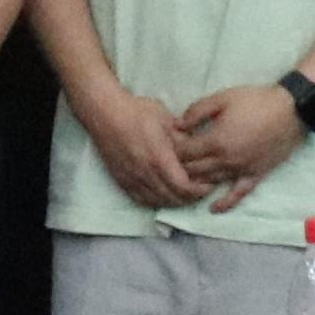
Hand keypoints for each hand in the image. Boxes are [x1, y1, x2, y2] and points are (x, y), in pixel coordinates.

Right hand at [76, 87, 205, 213]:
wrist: (106, 113)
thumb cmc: (137, 112)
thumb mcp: (166, 120)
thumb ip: (183, 139)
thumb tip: (199, 150)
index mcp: (159, 158)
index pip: (183, 186)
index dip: (199, 190)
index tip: (208, 185)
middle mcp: (145, 173)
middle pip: (173, 198)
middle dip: (190, 198)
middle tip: (200, 191)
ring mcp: (132, 178)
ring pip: (157, 201)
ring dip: (174, 201)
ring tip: (184, 194)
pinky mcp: (122, 180)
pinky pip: (141, 200)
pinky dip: (156, 202)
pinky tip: (163, 196)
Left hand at [169, 85, 304, 205]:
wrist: (291, 111)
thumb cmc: (255, 101)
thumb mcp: (223, 98)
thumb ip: (197, 111)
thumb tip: (177, 125)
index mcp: (216, 140)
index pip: (185, 153)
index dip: (173, 149)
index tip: (168, 144)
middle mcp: (226, 160)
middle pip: (194, 170)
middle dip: (180, 166)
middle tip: (172, 162)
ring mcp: (241, 171)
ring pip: (210, 182)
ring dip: (196, 182)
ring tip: (184, 179)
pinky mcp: (255, 176)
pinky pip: (237, 194)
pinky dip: (224, 203)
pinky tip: (213, 208)